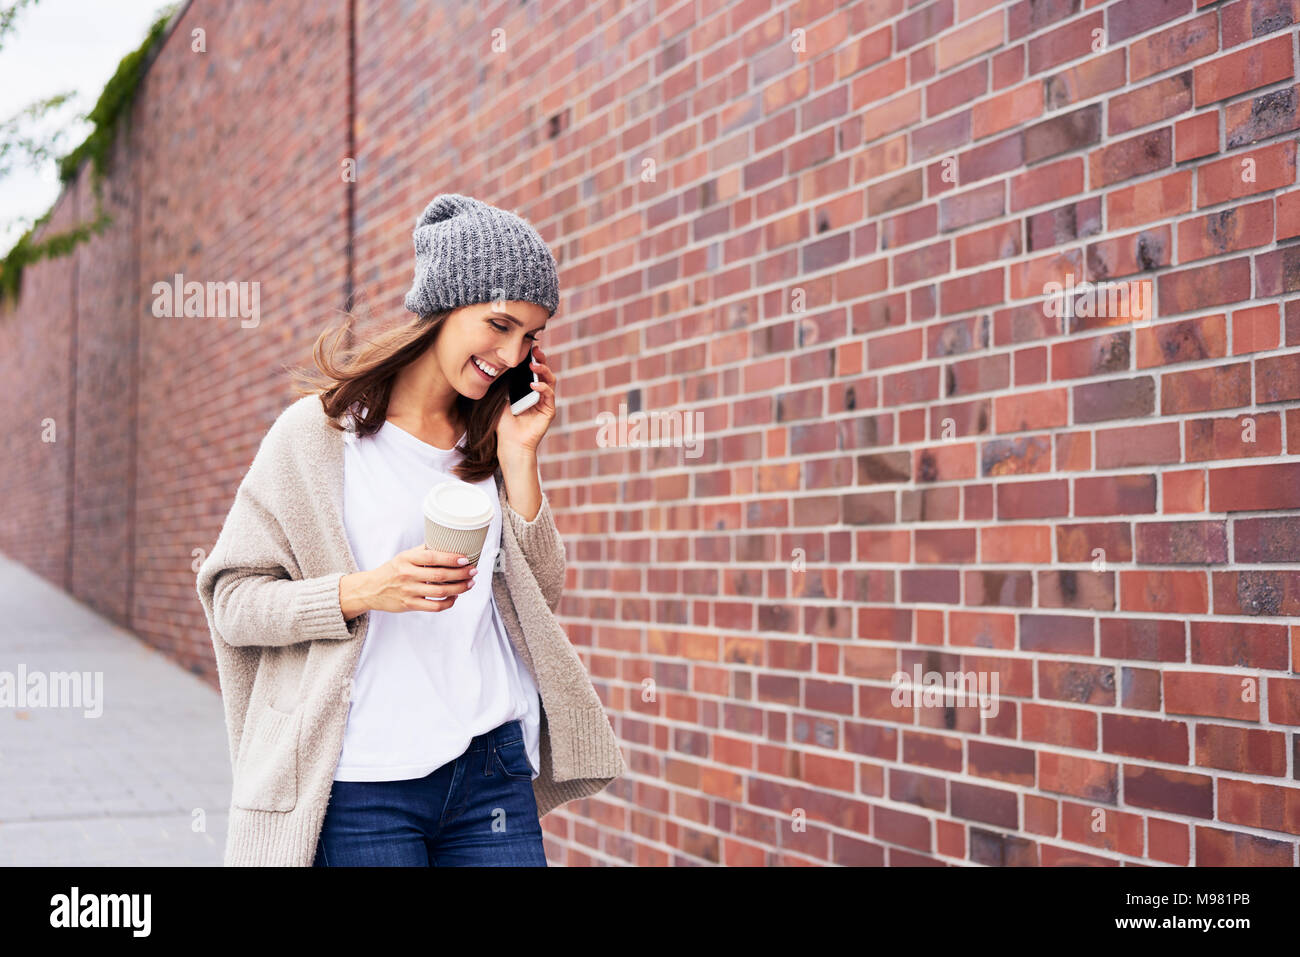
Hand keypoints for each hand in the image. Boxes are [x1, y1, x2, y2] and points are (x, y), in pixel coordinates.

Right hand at [345, 545, 478, 615]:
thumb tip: (447, 543)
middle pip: (440, 576)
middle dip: (461, 574)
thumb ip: (423, 552)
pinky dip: (448, 602)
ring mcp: (409, 591)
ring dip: (459, 588)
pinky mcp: (410, 605)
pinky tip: (455, 597)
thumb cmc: (392, 571)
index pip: (432, 557)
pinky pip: (434, 606)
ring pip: (440, 592)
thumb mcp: (404, 557)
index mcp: (407, 559)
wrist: (371, 589)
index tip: (465, 558)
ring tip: (469, 583)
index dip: (451, 558)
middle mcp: (407, 574)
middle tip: (473, 571)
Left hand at [495, 343, 555, 458]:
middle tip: (535, 350)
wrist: (509, 443)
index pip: (533, 370)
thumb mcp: (501, 398)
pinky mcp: (549, 412)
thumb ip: (504, 384)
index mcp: (528, 389)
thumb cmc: (503, 423)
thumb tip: (501, 364)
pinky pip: (549, 396)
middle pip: (544, 372)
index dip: (533, 358)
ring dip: (543, 371)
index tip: (528, 347)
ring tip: (533, 365)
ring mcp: (546, 402)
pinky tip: (534, 385)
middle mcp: (539, 394)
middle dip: (541, 360)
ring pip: (550, 381)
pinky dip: (543, 388)